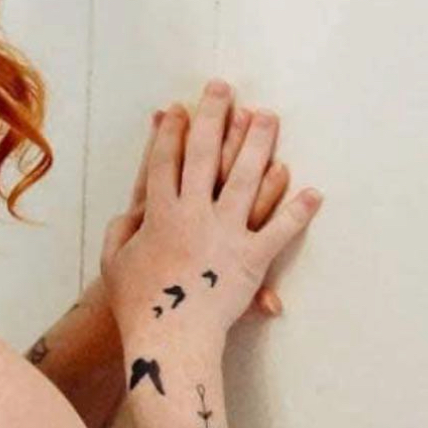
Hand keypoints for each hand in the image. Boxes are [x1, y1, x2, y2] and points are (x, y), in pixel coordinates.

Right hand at [105, 89, 291, 320]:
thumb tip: (131, 211)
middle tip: (223, 89)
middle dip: (214, 116)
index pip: (164, 161)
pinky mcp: (250, 259)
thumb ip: (121, 231)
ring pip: (246, 179)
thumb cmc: (136, 305)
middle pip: (206, 155)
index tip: (179, 108)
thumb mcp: (114, 263)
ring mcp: (224, 234)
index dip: (171, 132)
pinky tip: (313, 191)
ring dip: (259, 143)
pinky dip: (297, 211)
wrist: (167, 338)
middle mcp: (193, 215)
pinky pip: (279, 230)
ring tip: (268, 116)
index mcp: (157, 214)